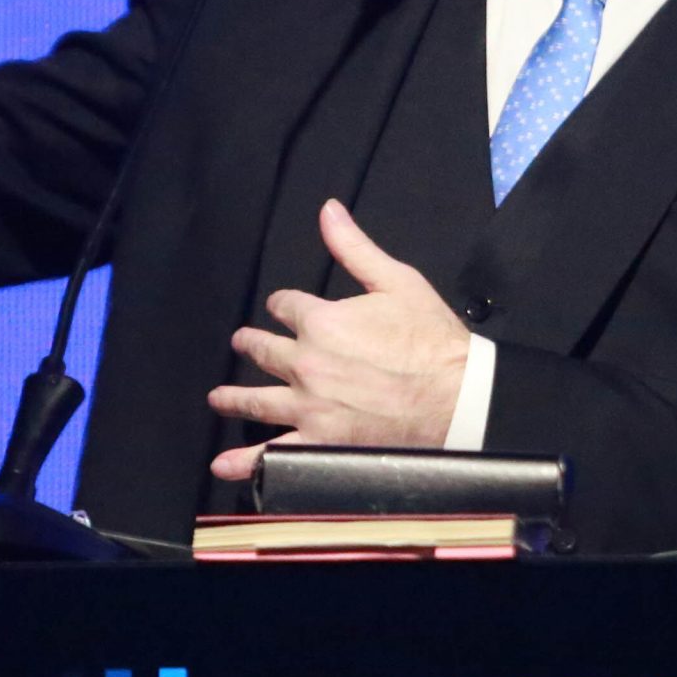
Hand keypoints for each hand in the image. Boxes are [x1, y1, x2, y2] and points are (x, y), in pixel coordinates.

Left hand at [208, 200, 470, 477]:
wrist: (458, 397)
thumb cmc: (432, 340)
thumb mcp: (396, 282)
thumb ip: (354, 247)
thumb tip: (327, 210)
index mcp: (322, 322)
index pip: (286, 306)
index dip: (282, 305)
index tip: (281, 308)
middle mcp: (306, 364)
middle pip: (264, 351)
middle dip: (251, 345)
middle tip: (243, 344)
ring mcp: (309, 407)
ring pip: (258, 400)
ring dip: (233, 398)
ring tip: (218, 399)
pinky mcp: (320, 444)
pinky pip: (274, 455)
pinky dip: (246, 462)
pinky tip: (224, 465)